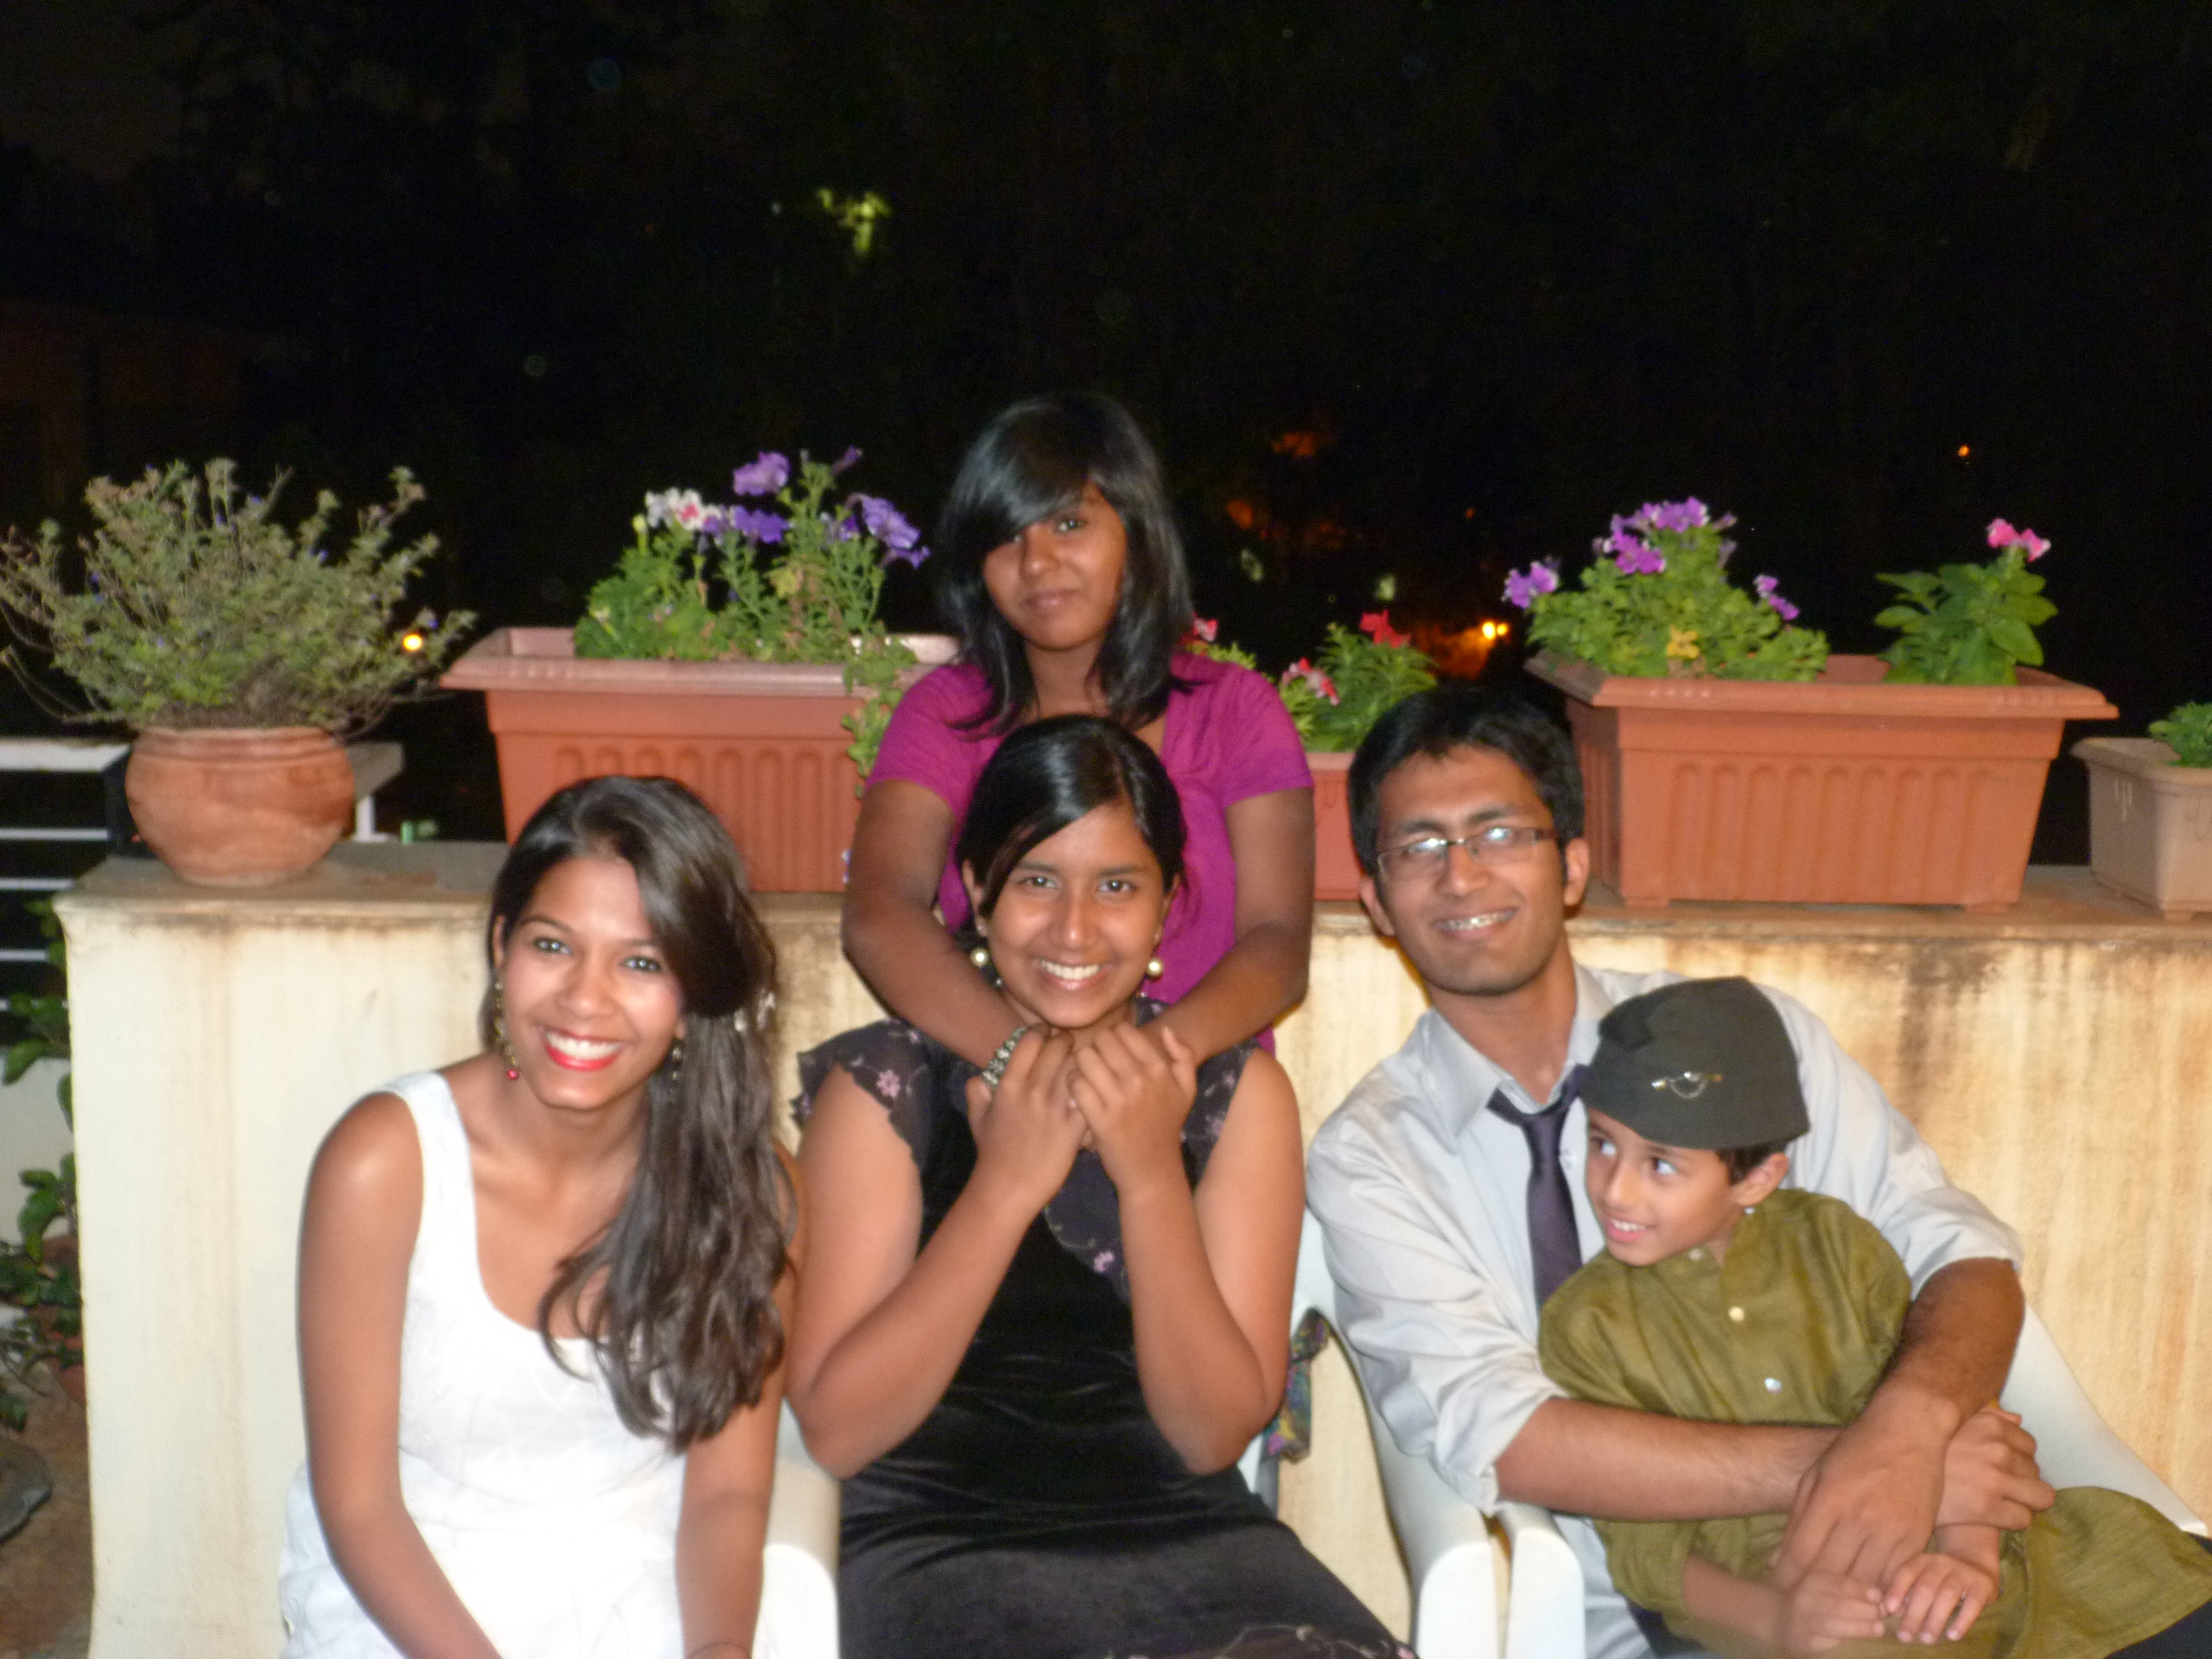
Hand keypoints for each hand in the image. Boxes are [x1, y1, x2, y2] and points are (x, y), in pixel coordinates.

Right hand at [963, 1030, 1084, 1216]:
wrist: (1008, 1189)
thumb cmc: (992, 1154)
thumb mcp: (977, 1119)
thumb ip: (977, 1092)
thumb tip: (980, 1076)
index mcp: (1008, 1084)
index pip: (1031, 1039)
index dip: (1042, 1033)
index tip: (1048, 1036)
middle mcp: (1032, 1091)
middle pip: (1059, 1046)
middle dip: (1067, 1042)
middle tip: (1071, 1048)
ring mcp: (1055, 1109)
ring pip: (1079, 1066)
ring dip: (1084, 1064)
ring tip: (1085, 1067)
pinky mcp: (1074, 1127)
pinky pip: (1091, 1095)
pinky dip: (1094, 1090)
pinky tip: (1094, 1093)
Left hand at [1066, 1022, 1197, 1195]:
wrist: (1152, 1170)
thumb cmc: (1166, 1127)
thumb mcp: (1186, 1091)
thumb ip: (1184, 1056)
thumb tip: (1167, 1031)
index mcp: (1159, 1069)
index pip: (1123, 1030)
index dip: (1112, 1038)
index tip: (1110, 1053)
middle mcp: (1140, 1079)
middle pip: (1101, 1040)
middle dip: (1094, 1049)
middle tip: (1095, 1065)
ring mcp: (1119, 1099)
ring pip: (1084, 1058)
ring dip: (1080, 1065)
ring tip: (1085, 1077)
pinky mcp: (1099, 1118)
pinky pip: (1075, 1084)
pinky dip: (1071, 1085)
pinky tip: (1078, 1094)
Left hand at [1775, 1392, 1949, 1589]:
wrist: (1909, 1432)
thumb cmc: (1855, 1451)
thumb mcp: (1816, 1474)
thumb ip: (1796, 1518)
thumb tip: (1777, 1561)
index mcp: (1829, 1499)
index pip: (1802, 1555)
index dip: (1787, 1578)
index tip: (1780, 1587)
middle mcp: (1860, 1518)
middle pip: (1831, 1574)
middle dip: (1813, 1591)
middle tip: (1803, 1600)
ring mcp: (1891, 1530)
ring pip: (1863, 1582)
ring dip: (1846, 1596)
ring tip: (1831, 1600)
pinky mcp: (1916, 1539)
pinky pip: (1893, 1578)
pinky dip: (1877, 1590)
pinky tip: (1864, 1593)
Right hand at [1775, 1570, 1886, 1657]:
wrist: (1776, 1620)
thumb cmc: (1809, 1602)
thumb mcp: (1823, 1587)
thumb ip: (1848, 1590)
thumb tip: (1879, 1596)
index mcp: (1812, 1582)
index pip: (1840, 1584)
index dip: (1862, 1590)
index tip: (1879, 1597)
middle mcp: (1805, 1600)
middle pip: (1840, 1605)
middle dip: (1865, 1611)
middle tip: (1882, 1615)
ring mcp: (1804, 1623)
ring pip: (1835, 1625)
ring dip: (1860, 1627)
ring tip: (1877, 1629)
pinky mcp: (1806, 1643)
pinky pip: (1829, 1643)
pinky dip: (1847, 1642)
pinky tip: (1859, 1642)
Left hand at [1883, 1549, 1997, 1644]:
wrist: (1977, 1565)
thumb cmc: (1941, 1579)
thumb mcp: (1923, 1580)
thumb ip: (1906, 1594)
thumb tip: (1888, 1611)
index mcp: (1922, 1561)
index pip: (1906, 1573)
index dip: (1897, 1590)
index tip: (1889, 1610)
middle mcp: (1941, 1563)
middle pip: (1925, 1588)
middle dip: (1914, 1614)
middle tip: (1905, 1636)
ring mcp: (1963, 1573)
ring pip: (1947, 1595)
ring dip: (1935, 1619)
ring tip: (1926, 1640)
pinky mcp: (1982, 1586)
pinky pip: (1973, 1604)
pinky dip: (1962, 1621)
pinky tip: (1952, 1636)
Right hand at [1936, 1408, 2052, 1531]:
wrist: (1897, 1482)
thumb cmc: (1926, 1450)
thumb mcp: (1953, 1423)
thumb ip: (1987, 1416)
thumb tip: (2018, 1419)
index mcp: (1990, 1425)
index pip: (2029, 1445)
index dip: (2018, 1459)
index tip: (2003, 1468)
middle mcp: (1997, 1449)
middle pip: (2034, 1472)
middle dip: (2020, 1480)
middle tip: (1999, 1487)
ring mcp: (1994, 1479)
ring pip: (2039, 1497)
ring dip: (2023, 1501)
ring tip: (2001, 1503)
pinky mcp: (1987, 1508)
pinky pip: (2022, 1518)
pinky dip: (2012, 1520)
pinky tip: (1994, 1517)